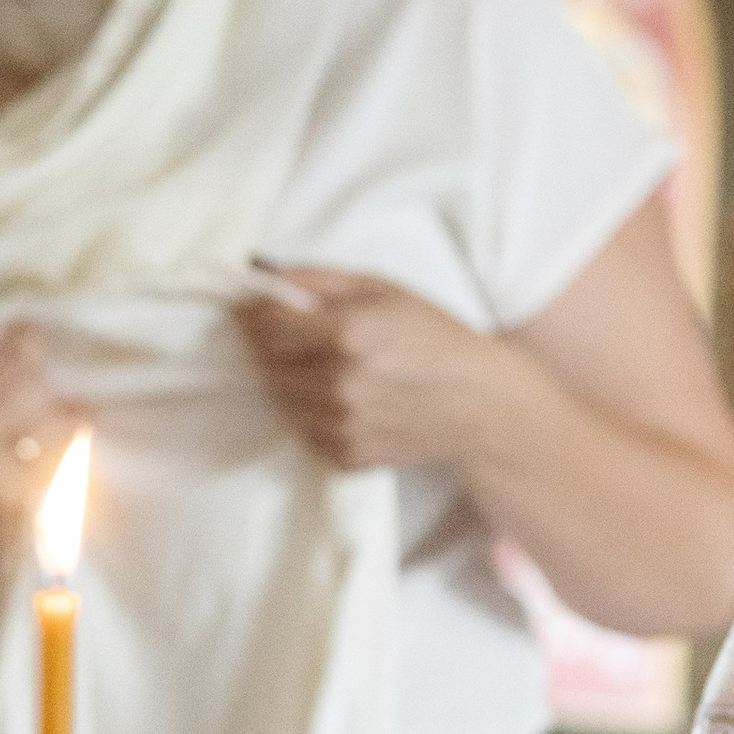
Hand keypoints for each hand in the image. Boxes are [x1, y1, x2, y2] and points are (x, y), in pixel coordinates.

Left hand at [233, 265, 501, 473]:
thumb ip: (319, 279)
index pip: (267, 326)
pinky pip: (305, 431)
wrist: (479, 404)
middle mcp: (339, 384)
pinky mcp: (347, 456)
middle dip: (273, 348)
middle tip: (299, 339)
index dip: (254, 315)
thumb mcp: (383, 288)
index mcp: (348, 335)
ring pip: (281, 400)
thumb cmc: (434, 338)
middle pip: (268, 365)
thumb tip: (263, 277)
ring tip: (328, 369)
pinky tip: (345, 400)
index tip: (256, 310)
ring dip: (291, 382)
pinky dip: (313, 414)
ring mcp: (342, 425)